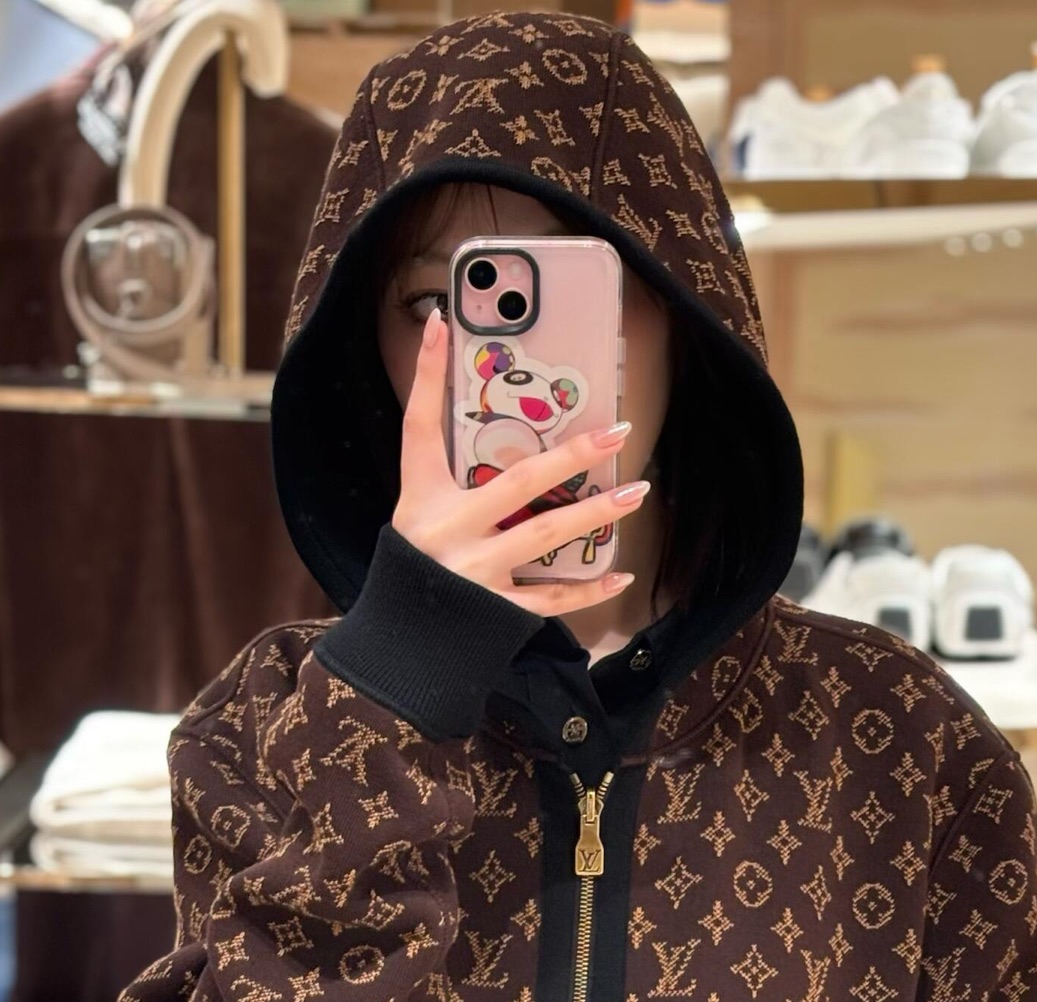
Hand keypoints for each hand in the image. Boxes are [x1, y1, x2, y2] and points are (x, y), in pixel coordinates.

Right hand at [392, 304, 645, 617]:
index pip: (419, 427)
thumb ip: (443, 467)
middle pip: (518, 484)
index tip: (440, 323)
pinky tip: (622, 575)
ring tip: (635, 494)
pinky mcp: (496, 613)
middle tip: (617, 432)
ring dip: (595, 515)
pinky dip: (588, 591)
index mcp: (422, 500)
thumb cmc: (414, 566)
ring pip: (545, 536)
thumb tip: (462, 402)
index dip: (425, 375)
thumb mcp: (417, 511)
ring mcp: (475, 574)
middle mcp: (449, 533)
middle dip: (570, 455)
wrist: (401, 644)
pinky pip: (551, 600)